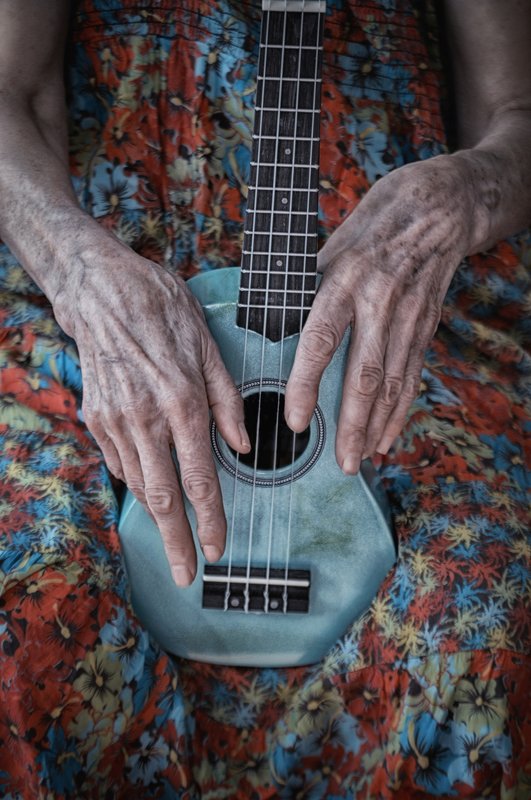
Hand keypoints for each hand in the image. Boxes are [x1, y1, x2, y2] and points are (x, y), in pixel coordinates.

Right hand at [55, 235, 249, 585]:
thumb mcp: (208, 347)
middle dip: (177, 541)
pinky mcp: (96, 417)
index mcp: (182, 402)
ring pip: (139, 484)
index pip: (199, 477)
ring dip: (157, 516)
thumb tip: (242, 446)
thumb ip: (228, 402)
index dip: (210, 519)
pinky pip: (120, 461)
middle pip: (162, 496)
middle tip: (187, 575)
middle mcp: (146, 418)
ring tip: (174, 539)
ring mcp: (115, 420)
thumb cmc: (162, 311)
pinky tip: (152, 486)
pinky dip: (139, 480)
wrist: (101, 291)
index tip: (218, 548)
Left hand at [285, 154, 477, 472]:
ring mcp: (408, 318)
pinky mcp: (425, 327)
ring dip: (376, 427)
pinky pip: (411, 377)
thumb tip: (274, 331)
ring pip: (392, 384)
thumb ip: (306, 294)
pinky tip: (387, 438)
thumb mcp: (329, 249)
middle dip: (352, 425)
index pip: (321, 341)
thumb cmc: (370, 228)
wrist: (435, 208)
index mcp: (344, 281)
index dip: (306, 384)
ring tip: (360, 460)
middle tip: (340, 464)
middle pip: (365, 376)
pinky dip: (400, 411)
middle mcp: (379, 303)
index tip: (294, 420)